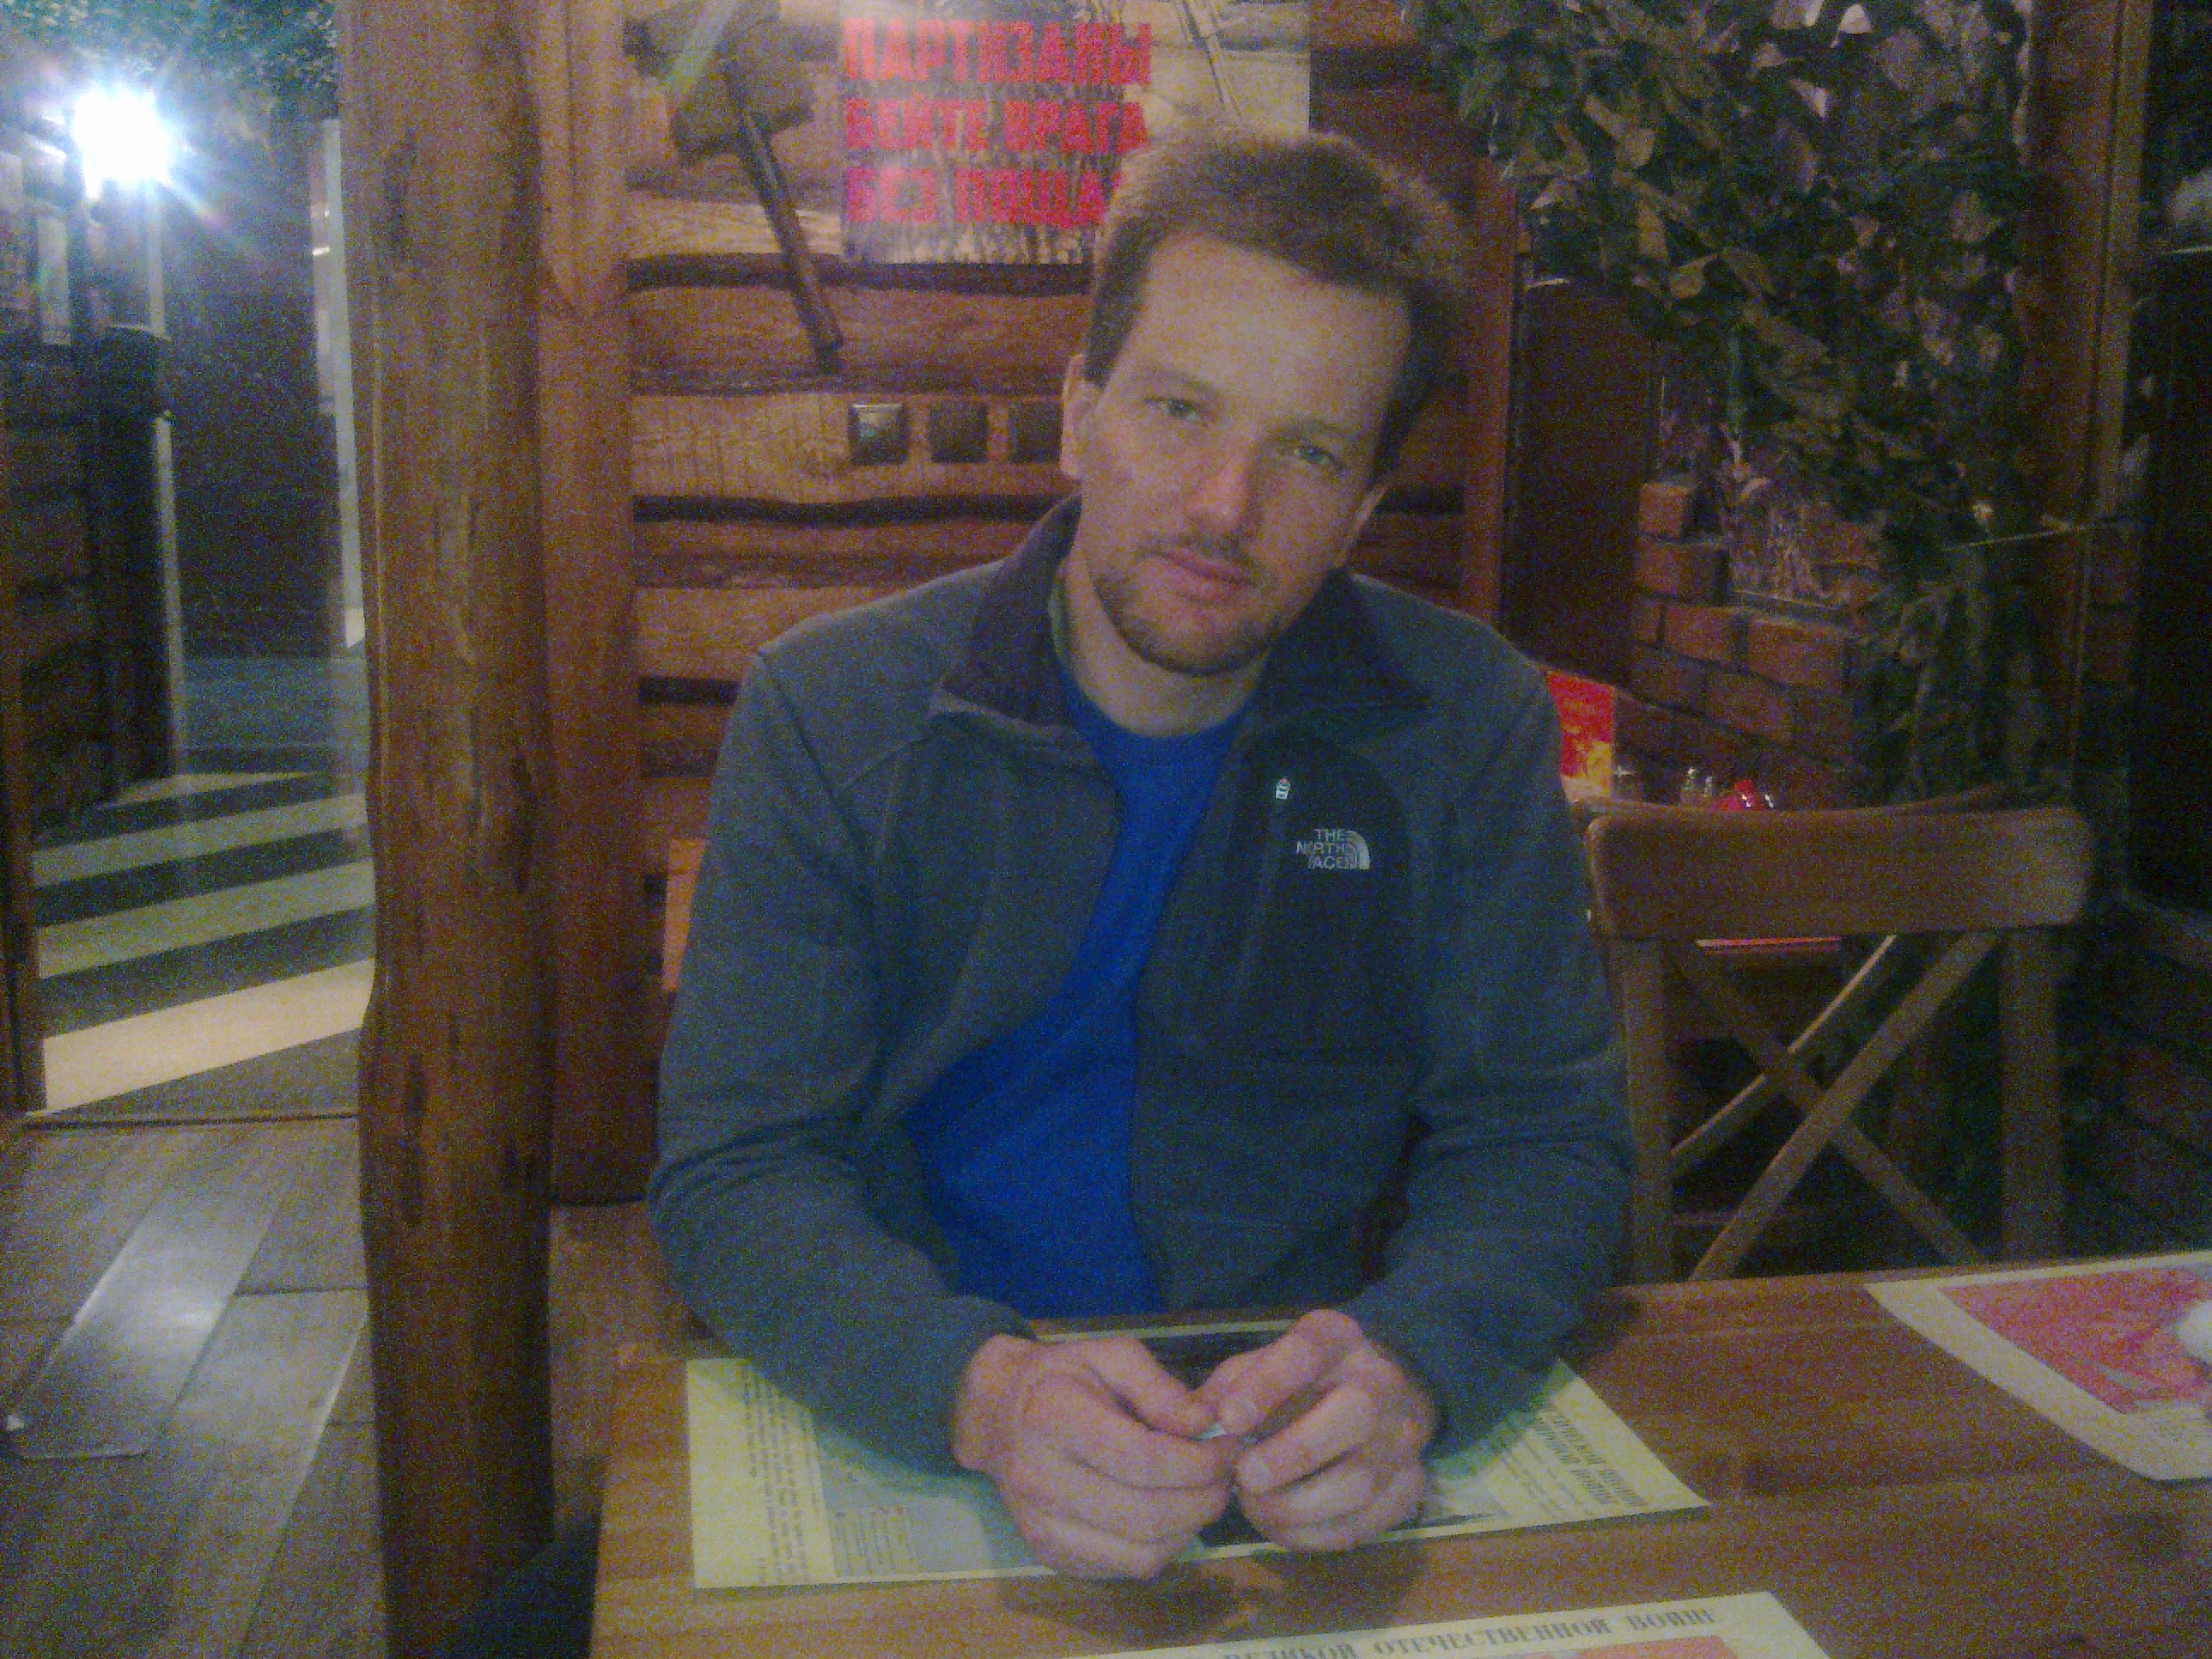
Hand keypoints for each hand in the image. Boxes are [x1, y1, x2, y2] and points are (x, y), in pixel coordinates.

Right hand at [952, 1333, 1237, 1578]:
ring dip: (1192, 1526)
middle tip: (1229, 1473)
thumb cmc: (1063, 1378)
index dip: (1200, 1460)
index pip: (1142, 1458)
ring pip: (1143, 1551)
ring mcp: (1043, 1528)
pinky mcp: (1054, 1558)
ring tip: (1208, 1493)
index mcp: (1052, 1418)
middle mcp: (1040, 1480)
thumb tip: (1206, 1423)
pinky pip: (1129, 1567)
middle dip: (1205, 1496)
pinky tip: (1176, 1514)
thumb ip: (1160, 1388)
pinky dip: (1167, 1546)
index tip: (1231, 1446)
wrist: (998, 1416)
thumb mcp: (1110, 1356)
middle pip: (1147, 1512)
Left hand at [1197, 1308, 1435, 1551]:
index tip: (1229, 1421)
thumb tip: (1198, 1425)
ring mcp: (1403, 1438)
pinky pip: (1364, 1523)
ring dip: (1296, 1506)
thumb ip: (1228, 1388)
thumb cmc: (1301, 1381)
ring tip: (1255, 1506)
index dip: (1266, 1387)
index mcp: (1338, 1339)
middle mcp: (1382, 1383)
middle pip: (1355, 1415)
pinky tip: (1281, 1525)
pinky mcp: (1409, 1487)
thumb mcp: (1262, 1364)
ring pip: (1360, 1482)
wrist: (1377, 1397)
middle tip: (1244, 1476)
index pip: (1308, 1351)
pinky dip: (1313, 1535)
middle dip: (1293, 1454)